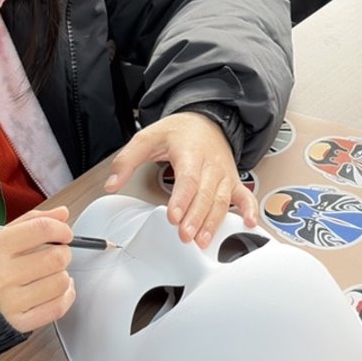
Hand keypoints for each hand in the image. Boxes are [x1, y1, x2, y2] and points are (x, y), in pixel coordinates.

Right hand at [0, 206, 75, 332]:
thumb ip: (32, 222)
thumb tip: (62, 214)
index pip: (42, 229)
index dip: (61, 229)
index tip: (63, 233)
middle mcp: (2, 274)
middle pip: (56, 257)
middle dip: (63, 253)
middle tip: (56, 254)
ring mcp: (10, 301)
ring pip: (60, 283)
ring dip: (62, 276)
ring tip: (51, 274)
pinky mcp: (18, 322)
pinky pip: (56, 308)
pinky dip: (65, 297)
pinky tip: (57, 290)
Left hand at [102, 112, 255, 248]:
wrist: (205, 120)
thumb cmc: (179, 132)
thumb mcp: (147, 138)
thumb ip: (126, 161)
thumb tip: (112, 183)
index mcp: (190, 152)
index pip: (188, 178)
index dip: (182, 198)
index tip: (174, 216)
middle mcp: (210, 164)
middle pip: (206, 193)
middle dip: (196, 217)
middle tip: (185, 236)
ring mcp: (224, 174)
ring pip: (222, 200)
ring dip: (214, 221)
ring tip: (202, 240)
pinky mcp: (232, 181)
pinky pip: (245, 196)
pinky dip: (250, 210)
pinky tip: (249, 224)